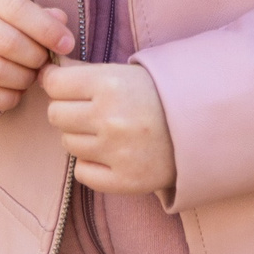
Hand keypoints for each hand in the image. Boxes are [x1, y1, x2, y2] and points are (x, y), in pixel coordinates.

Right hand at [0, 0, 72, 113]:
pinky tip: (14, 93)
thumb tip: (61, 21)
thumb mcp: (12, 4)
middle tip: (44, 65)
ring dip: (22, 80)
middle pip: (8, 43)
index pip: (18, 8)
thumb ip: (38, 14)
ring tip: (30, 77)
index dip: (47, 29)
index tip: (67, 44)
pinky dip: (5, 99)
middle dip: (35, 59)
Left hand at [43, 61, 177, 195]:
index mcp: (111, 85)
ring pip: (68, 143)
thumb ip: (87, 73)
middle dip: (68, 111)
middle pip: (55, 115)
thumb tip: (48, 73)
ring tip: (108, 131)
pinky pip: (82, 172)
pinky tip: (111, 153)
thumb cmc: (163, 95)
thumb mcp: (129, 73)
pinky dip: (92, 163)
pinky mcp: (123, 180)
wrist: (205, 127)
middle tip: (89, 110)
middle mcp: (109, 119)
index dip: (57, 83)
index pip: (55, 84)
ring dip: (81, 136)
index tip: (65, 86)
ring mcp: (115, 152)